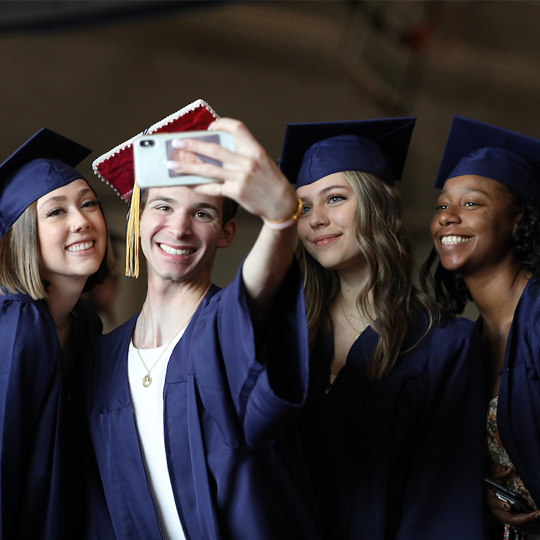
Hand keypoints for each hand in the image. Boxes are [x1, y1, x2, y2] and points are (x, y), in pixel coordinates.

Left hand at [167, 118, 297, 222]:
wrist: (282, 203)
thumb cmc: (271, 182)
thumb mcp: (262, 161)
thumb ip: (243, 154)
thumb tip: (216, 150)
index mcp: (255, 150)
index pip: (237, 128)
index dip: (222, 124)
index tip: (211, 128)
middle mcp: (247, 162)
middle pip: (214, 149)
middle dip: (192, 145)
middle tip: (177, 143)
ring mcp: (240, 178)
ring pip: (208, 170)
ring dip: (188, 167)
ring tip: (173, 165)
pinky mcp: (235, 192)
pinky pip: (212, 187)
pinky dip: (199, 186)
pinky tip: (189, 183)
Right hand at [486, 465, 539, 531]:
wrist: (488, 490)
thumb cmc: (489, 482)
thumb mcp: (491, 474)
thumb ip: (498, 471)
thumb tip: (508, 469)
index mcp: (489, 498)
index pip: (493, 503)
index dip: (500, 505)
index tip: (508, 505)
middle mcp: (496, 510)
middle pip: (509, 518)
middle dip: (523, 519)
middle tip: (536, 515)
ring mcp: (504, 516)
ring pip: (516, 523)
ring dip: (529, 521)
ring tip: (539, 515)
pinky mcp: (510, 518)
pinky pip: (520, 523)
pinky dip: (529, 522)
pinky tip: (537, 517)